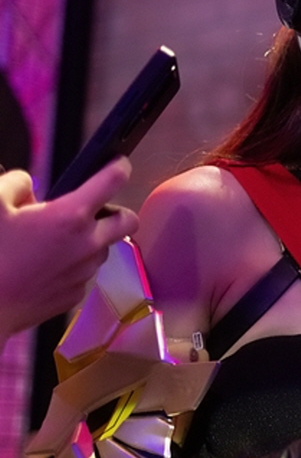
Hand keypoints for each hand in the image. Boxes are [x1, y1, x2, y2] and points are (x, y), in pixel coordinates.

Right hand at [0, 159, 139, 338]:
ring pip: (103, 248)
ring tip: (55, 240)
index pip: (112, 181)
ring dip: (90, 240)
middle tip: (94, 209)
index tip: (118, 164)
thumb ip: (15, 184)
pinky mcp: (75, 293)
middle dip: (117, 211)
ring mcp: (84, 272)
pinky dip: (72, 264)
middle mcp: (87, 244)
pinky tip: (45, 265)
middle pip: (128, 220)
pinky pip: (83, 272)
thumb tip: (27, 185)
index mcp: (70, 216)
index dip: (118, 167)